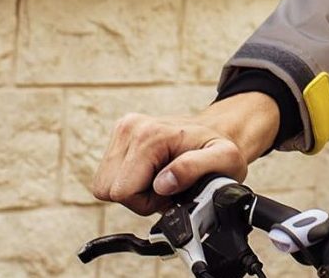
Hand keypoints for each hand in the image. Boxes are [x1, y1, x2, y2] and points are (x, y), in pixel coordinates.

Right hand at [90, 93, 280, 213]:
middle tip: (166, 187)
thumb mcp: (224, 160)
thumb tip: (162, 183)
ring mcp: (122, 129)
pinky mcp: (119, 136)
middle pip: (108, 189)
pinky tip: (151, 173)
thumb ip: (194, 169)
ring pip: (105, 184)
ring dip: (132, 190)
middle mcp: (130, 127)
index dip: (147, 202)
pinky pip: (108, 176)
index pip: (123, 192)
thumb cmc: (219, 148)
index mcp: (150, 135)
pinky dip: (129, 182)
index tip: (170, 191)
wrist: (216, 130)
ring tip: (160, 180)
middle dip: (137, 197)